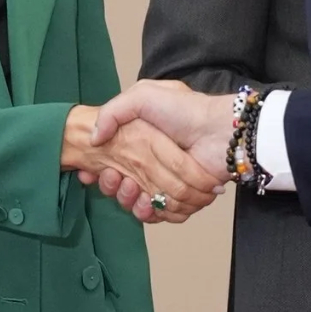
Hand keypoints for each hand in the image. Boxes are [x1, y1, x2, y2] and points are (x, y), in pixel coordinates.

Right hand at [62, 103, 218, 221]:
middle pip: (124, 188)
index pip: (115, 166)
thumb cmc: (184, 111)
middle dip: (113, 187)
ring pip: (140, 204)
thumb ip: (112, 112)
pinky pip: (162, 215)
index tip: (92, 171)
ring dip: (129, 201)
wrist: (219, 131)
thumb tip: (94, 138)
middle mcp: (155, 166)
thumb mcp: (142, 96)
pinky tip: (146, 202)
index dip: (102, 172)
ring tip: (130, 189)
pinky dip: (152, 213)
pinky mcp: (184, 200)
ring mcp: (170, 184)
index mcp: (144, 145)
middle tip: (114, 179)